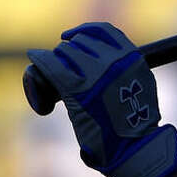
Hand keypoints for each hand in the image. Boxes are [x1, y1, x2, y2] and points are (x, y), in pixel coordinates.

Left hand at [26, 21, 176, 176]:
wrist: (135, 146)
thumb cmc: (137, 123)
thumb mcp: (142, 84)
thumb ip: (126, 69)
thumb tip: (110, 64)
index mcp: (131, 57)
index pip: (103, 30)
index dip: (84, 31)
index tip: (71, 37)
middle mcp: (113, 61)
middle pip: (80, 42)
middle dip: (68, 53)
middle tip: (63, 69)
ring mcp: (95, 75)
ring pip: (65, 53)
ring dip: (57, 61)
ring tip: (54, 75)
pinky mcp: (77, 90)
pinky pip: (52, 66)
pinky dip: (40, 60)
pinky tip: (34, 58)